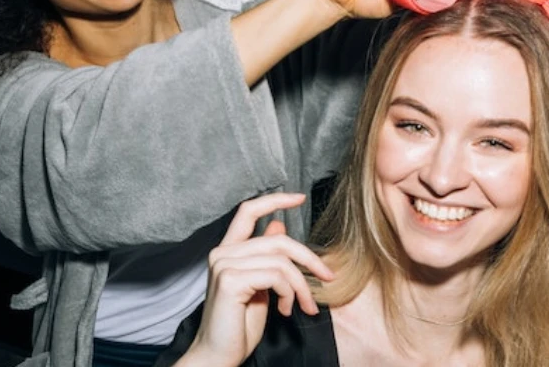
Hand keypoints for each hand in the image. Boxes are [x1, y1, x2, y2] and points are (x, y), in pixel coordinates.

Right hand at [178, 193, 334, 366]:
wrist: (219, 356)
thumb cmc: (239, 326)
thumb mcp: (261, 286)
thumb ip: (267, 257)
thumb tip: (279, 224)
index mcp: (228, 251)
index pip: (248, 211)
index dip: (274, 200)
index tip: (299, 197)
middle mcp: (222, 253)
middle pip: (278, 239)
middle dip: (309, 258)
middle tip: (329, 277)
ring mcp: (224, 265)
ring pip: (281, 260)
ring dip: (301, 285)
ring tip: (303, 306)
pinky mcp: (231, 280)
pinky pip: (276, 276)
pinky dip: (290, 293)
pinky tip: (285, 311)